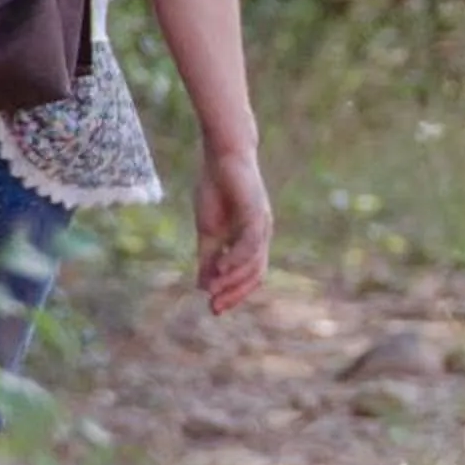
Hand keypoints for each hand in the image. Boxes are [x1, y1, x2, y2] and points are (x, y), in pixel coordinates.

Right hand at [195, 144, 272, 313]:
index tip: (213, 308)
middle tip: (215, 308)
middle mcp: (260, 236)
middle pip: (255, 274)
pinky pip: (251, 242)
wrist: (222, 156)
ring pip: (255, 262)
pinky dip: (238, 258)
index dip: (233, 293)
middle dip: (235, 294)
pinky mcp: (257, 212)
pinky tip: (222, 268)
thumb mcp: (208, 231)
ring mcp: (261, 225)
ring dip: (235, 280)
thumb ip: (208, 258)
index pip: (248, 275)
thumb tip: (203, 287)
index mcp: (250, 241)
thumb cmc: (216, 189)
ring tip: (215, 290)